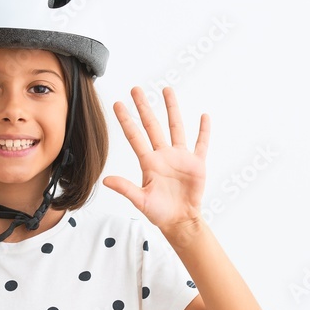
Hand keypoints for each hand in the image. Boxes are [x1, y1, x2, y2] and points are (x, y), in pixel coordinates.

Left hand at [103, 86, 209, 231]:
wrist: (180, 220)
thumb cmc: (159, 213)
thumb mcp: (140, 201)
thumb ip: (125, 188)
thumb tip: (105, 180)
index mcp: (148, 162)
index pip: (135, 136)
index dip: (126, 120)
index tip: (117, 104)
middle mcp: (163, 155)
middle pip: (152, 125)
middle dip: (144, 107)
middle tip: (136, 89)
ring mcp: (180, 157)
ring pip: (176, 127)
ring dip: (172, 109)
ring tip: (167, 90)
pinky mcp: (196, 163)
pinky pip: (201, 143)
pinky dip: (204, 131)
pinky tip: (204, 116)